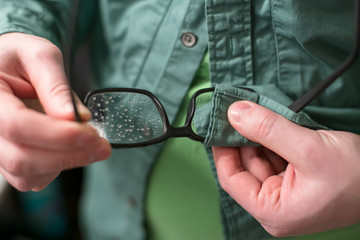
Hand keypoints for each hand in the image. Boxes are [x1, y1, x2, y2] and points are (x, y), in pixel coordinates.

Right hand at [0, 33, 110, 191]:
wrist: (5, 67)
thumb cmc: (18, 58)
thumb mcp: (38, 56)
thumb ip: (56, 85)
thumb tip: (77, 118)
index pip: (17, 126)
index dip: (57, 135)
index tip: (91, 134)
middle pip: (21, 158)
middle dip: (69, 155)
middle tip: (103, 146)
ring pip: (26, 175)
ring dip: (65, 163)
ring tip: (91, 145)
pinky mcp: (6, 159)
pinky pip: (30, 178)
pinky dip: (57, 168)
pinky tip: (71, 149)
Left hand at [212, 101, 359, 236]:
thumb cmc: (356, 175)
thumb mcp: (309, 149)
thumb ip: (268, 130)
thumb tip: (234, 113)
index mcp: (273, 211)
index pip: (232, 179)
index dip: (222, 150)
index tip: (218, 124)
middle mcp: (275, 206)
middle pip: (245, 167)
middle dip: (242, 138)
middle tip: (237, 111)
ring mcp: (285, 194)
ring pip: (260, 159)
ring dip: (258, 136)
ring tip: (256, 113)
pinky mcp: (295, 182)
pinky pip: (275, 157)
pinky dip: (272, 140)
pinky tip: (272, 124)